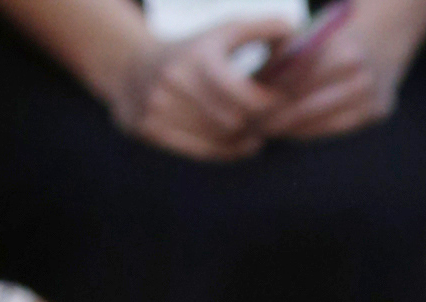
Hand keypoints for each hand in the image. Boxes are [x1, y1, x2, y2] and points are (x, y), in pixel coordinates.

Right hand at [111, 22, 290, 153]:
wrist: (132, 68)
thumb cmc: (192, 50)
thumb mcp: (221, 32)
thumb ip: (259, 30)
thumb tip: (292, 27)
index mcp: (197, 58)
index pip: (245, 95)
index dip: (269, 103)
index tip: (282, 102)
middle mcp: (176, 82)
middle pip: (234, 120)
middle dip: (257, 121)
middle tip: (273, 120)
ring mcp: (161, 108)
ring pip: (219, 139)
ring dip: (244, 138)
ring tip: (257, 130)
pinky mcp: (152, 128)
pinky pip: (200, 151)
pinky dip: (227, 151)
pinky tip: (243, 142)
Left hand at [253, 0, 409, 131]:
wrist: (384, 36)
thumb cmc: (336, 36)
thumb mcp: (312, 34)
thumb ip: (286, 54)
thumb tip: (251, 83)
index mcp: (342, 52)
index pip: (296, 81)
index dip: (268, 94)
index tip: (246, 102)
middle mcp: (360, 77)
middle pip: (307, 105)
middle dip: (276, 116)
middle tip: (251, 124)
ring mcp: (372, 97)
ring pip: (319, 121)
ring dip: (290, 128)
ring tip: (265, 129)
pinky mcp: (377, 112)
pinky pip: (335, 128)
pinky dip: (309, 131)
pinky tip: (290, 132)